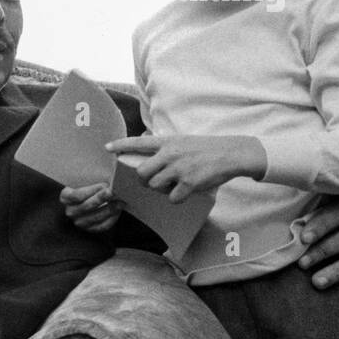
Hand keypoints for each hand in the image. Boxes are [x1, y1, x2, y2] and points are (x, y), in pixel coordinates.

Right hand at [60, 183, 121, 232]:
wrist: (89, 200)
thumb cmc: (88, 188)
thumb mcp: (84, 182)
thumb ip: (91, 181)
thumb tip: (107, 181)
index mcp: (65, 198)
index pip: (77, 195)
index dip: (92, 190)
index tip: (105, 185)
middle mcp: (70, 212)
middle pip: (87, 206)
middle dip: (102, 198)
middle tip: (114, 192)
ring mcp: (80, 222)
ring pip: (96, 217)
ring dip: (110, 209)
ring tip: (120, 201)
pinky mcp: (91, 229)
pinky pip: (103, 225)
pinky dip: (112, 218)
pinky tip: (119, 210)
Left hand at [107, 134, 265, 202]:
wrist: (232, 153)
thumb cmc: (207, 148)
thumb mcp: (184, 140)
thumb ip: (166, 146)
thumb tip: (148, 148)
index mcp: (168, 142)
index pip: (138, 142)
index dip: (120, 145)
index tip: (107, 148)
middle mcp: (170, 154)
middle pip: (142, 172)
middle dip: (143, 180)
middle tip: (151, 181)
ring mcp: (178, 169)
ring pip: (155, 186)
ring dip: (160, 189)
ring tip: (172, 185)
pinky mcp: (189, 183)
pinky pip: (172, 197)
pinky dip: (176, 198)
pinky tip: (184, 192)